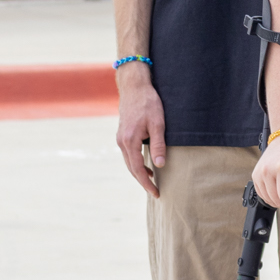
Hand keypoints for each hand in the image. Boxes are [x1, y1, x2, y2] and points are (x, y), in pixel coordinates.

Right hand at [114, 67, 166, 196]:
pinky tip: (146, 164)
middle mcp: (122, 142)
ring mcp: (120, 138)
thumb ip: (158, 144)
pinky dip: (136, 162)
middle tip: (155, 191)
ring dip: (139, 172)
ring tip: (152, 181)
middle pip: (131, 168)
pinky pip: (129, 154)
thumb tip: (159, 165)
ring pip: (129, 162)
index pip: (138, 169)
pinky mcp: (122, 134)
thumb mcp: (158, 123)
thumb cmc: (149, 103)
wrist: (134, 87)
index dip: (147, 183)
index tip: (156, 192)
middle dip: (142, 181)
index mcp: (130, 141)